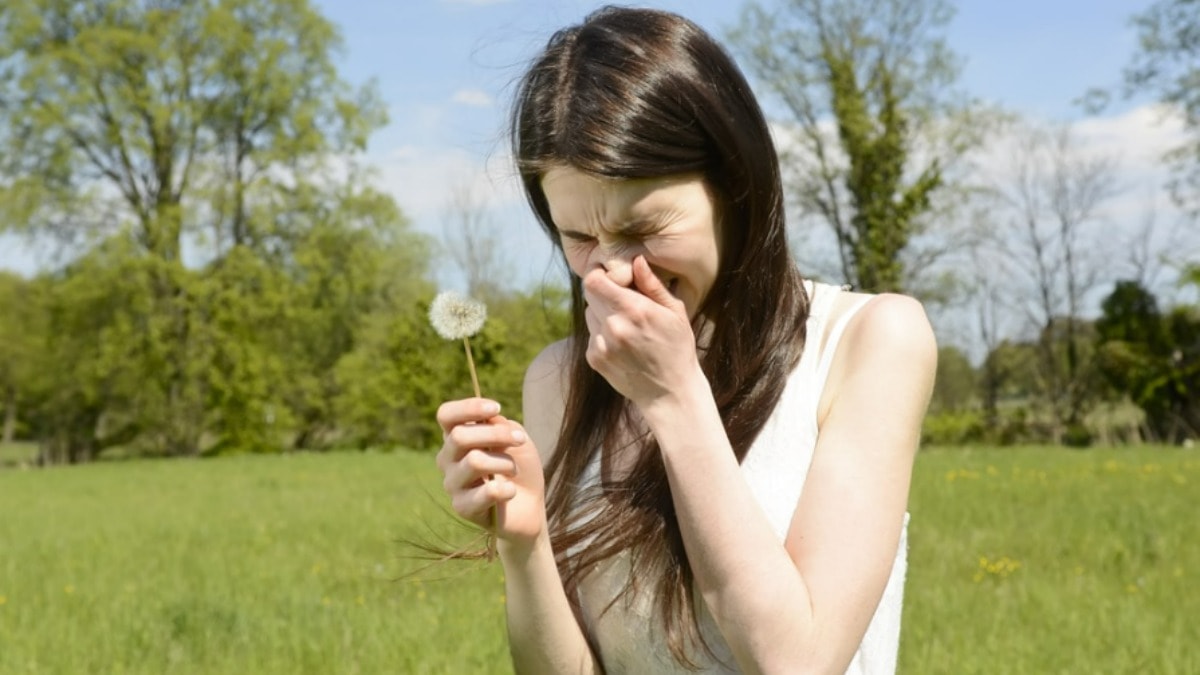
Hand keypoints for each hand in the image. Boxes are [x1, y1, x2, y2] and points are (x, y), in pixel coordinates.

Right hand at [435, 398, 545, 548]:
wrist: (530, 505)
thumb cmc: (520, 466)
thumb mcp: (515, 436)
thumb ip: (499, 424)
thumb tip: (488, 419)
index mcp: (456, 437)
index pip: (446, 415)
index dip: (468, 408)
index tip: (496, 408)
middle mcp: (447, 459)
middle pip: (459, 436)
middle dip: (497, 434)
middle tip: (520, 440)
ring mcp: (452, 483)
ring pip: (474, 461)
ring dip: (505, 462)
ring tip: (514, 470)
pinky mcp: (462, 507)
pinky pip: (485, 492)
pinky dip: (506, 488)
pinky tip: (511, 491)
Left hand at [583, 255, 701, 406]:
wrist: (669, 392)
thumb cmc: (677, 347)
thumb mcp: (674, 312)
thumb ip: (652, 285)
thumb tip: (636, 260)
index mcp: (634, 310)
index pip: (594, 281)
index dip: (600, 275)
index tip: (612, 278)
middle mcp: (614, 326)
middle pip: (590, 294)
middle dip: (604, 293)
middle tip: (625, 303)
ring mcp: (602, 345)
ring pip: (590, 314)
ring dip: (603, 315)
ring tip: (628, 327)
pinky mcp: (594, 359)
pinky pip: (591, 335)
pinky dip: (603, 335)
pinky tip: (624, 345)